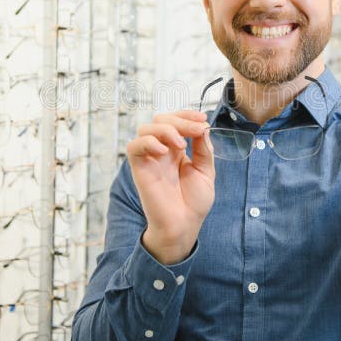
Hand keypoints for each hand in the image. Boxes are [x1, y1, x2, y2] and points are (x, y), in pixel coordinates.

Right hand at [126, 110, 214, 264]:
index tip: (202, 118)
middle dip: (180, 120)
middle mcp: (161, 150)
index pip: (175, 120)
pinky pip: (134, 146)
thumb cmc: (194, 202)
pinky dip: (149, 142)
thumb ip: (203, 149)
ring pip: (146, 128)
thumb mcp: (206, 171)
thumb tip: (202, 127)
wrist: (184, 225)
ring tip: (182, 145)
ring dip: (167, 129)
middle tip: (196, 130)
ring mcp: (150, 158)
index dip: (187, 114)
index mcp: (177, 149)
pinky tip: (165, 151)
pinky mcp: (139, 168)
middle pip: (161, 119)